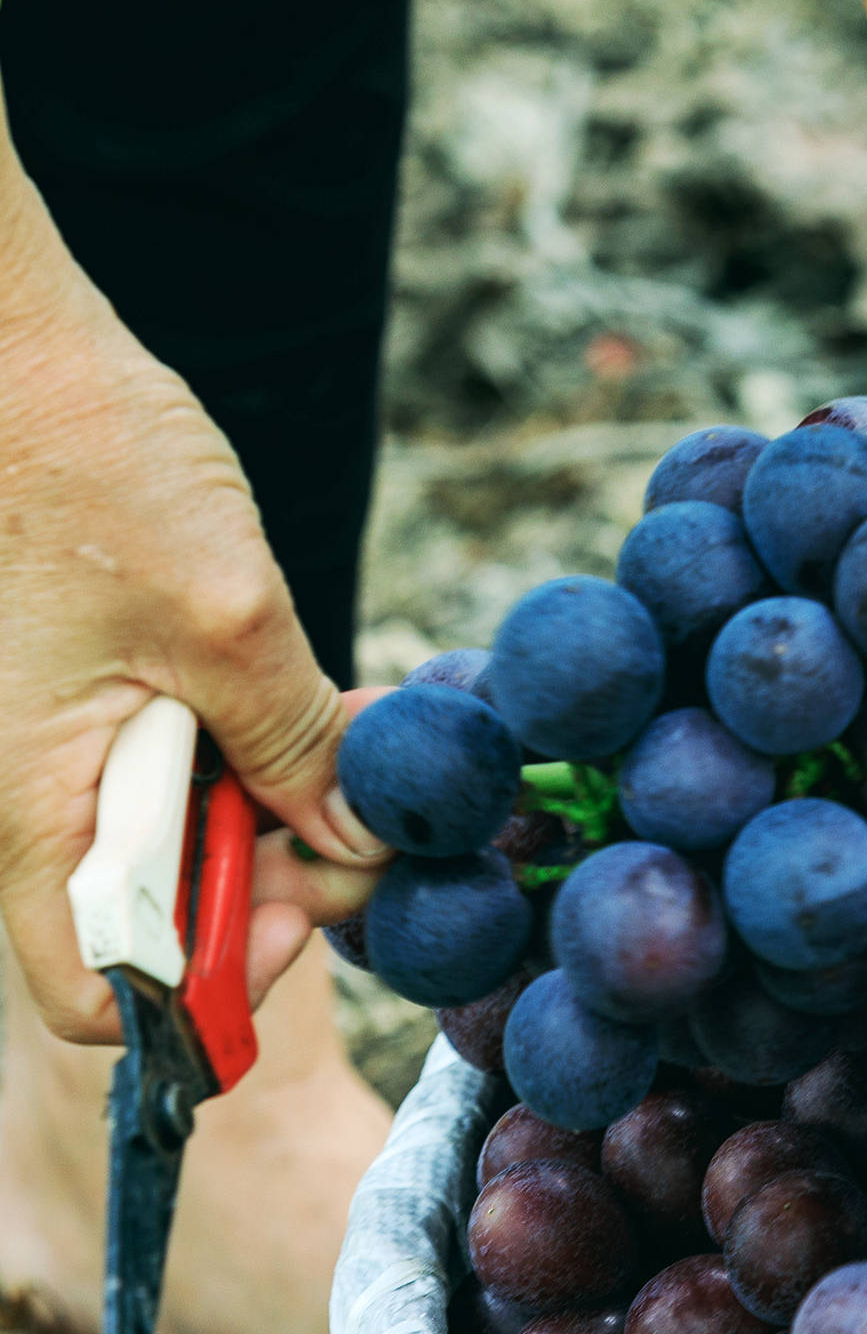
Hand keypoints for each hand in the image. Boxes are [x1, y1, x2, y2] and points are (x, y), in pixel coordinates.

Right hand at [0, 142, 389, 1043]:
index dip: (208, 990)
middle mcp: (42, 800)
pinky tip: (326, 718)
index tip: (297, 916)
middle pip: (162, 926)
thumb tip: (360, 840)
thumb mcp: (223, 615)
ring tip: (360, 753)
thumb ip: (295, 744)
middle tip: (365, 824)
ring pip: (183, 851)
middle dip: (274, 891)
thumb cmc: (82, 454)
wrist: (8, 341)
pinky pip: (183, 776)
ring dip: (280, 822)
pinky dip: (257, 764)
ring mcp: (72, 754)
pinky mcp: (103, 706)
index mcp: (36, 808)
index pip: (101, 992)